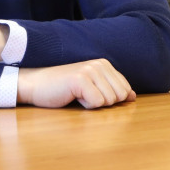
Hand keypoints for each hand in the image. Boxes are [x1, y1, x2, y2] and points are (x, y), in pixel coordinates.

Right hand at [17, 59, 135, 108]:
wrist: (36, 85)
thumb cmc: (64, 89)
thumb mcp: (92, 88)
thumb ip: (113, 90)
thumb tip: (133, 96)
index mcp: (105, 64)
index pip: (125, 90)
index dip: (109, 99)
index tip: (91, 94)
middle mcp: (100, 64)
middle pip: (119, 96)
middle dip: (103, 103)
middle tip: (84, 95)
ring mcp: (90, 70)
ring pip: (109, 101)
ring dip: (92, 104)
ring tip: (77, 95)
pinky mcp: (80, 79)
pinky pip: (96, 103)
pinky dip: (85, 106)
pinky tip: (73, 96)